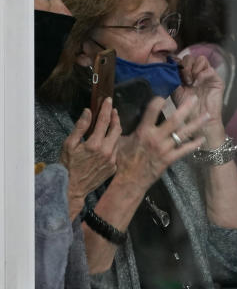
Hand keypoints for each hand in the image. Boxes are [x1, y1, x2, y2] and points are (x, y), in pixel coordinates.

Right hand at [59, 99, 121, 219]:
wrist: (72, 187)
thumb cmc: (67, 165)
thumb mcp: (69, 144)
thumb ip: (80, 127)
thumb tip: (88, 111)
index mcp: (95, 144)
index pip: (104, 121)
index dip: (106, 108)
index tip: (108, 100)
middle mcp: (107, 151)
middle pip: (117, 129)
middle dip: (115, 117)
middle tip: (112, 110)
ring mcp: (112, 160)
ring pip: (117, 140)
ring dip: (115, 131)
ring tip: (110, 124)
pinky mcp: (114, 167)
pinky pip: (116, 152)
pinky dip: (112, 144)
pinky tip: (107, 142)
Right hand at [113, 96, 208, 194]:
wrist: (129, 181)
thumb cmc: (123, 160)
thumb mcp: (119, 141)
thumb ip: (118, 126)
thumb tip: (112, 110)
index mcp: (143, 131)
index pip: (151, 111)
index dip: (158, 101)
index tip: (165, 94)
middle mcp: (156, 138)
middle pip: (174, 120)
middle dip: (185, 108)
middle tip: (195, 98)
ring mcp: (165, 149)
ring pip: (183, 133)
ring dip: (196, 124)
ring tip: (207, 115)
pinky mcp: (170, 159)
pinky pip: (185, 150)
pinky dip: (194, 144)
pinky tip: (203, 138)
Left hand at [174, 54, 225, 146]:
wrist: (198, 120)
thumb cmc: (186, 109)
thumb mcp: (175, 91)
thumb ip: (173, 78)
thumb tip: (167, 66)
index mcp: (185, 74)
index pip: (181, 60)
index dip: (177, 62)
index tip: (172, 70)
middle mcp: (196, 73)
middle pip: (191, 57)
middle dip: (185, 66)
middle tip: (184, 79)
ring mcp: (207, 75)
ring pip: (201, 59)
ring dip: (193, 68)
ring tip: (190, 81)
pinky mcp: (216, 80)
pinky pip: (210, 69)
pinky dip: (202, 75)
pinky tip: (196, 84)